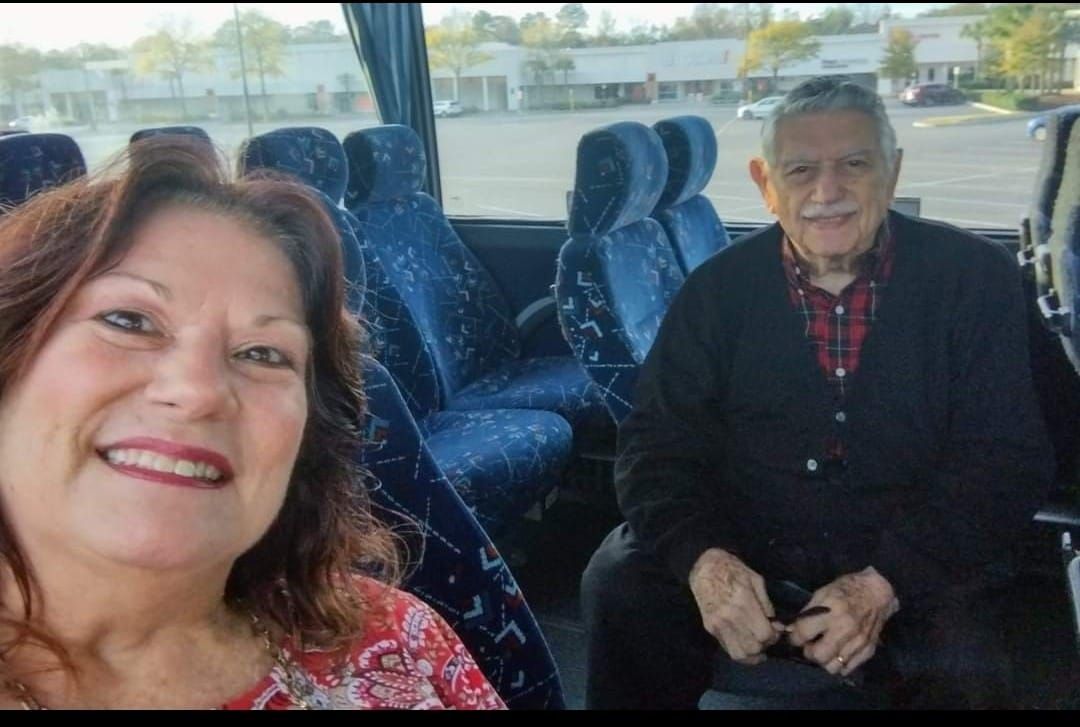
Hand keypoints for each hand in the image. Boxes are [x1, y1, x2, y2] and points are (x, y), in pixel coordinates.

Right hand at [688, 548, 782, 664]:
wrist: (704, 568)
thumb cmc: (732, 569)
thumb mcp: (756, 580)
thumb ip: (766, 604)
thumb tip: (775, 623)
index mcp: (743, 603)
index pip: (764, 634)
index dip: (774, 636)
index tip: (776, 630)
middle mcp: (729, 617)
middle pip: (753, 647)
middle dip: (764, 646)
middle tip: (767, 637)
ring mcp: (718, 624)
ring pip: (739, 654)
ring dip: (752, 655)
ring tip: (758, 647)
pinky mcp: (710, 628)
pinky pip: (727, 648)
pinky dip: (739, 650)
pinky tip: (745, 643)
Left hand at [787, 567, 898, 676]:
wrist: (877, 592)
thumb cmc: (846, 589)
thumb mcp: (822, 593)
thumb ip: (807, 613)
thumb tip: (791, 630)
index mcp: (831, 611)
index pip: (804, 634)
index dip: (794, 637)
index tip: (795, 636)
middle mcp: (845, 629)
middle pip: (818, 656)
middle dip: (809, 652)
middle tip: (810, 644)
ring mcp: (858, 642)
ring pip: (833, 667)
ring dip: (824, 660)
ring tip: (824, 649)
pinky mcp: (868, 650)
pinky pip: (848, 668)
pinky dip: (839, 663)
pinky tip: (837, 652)